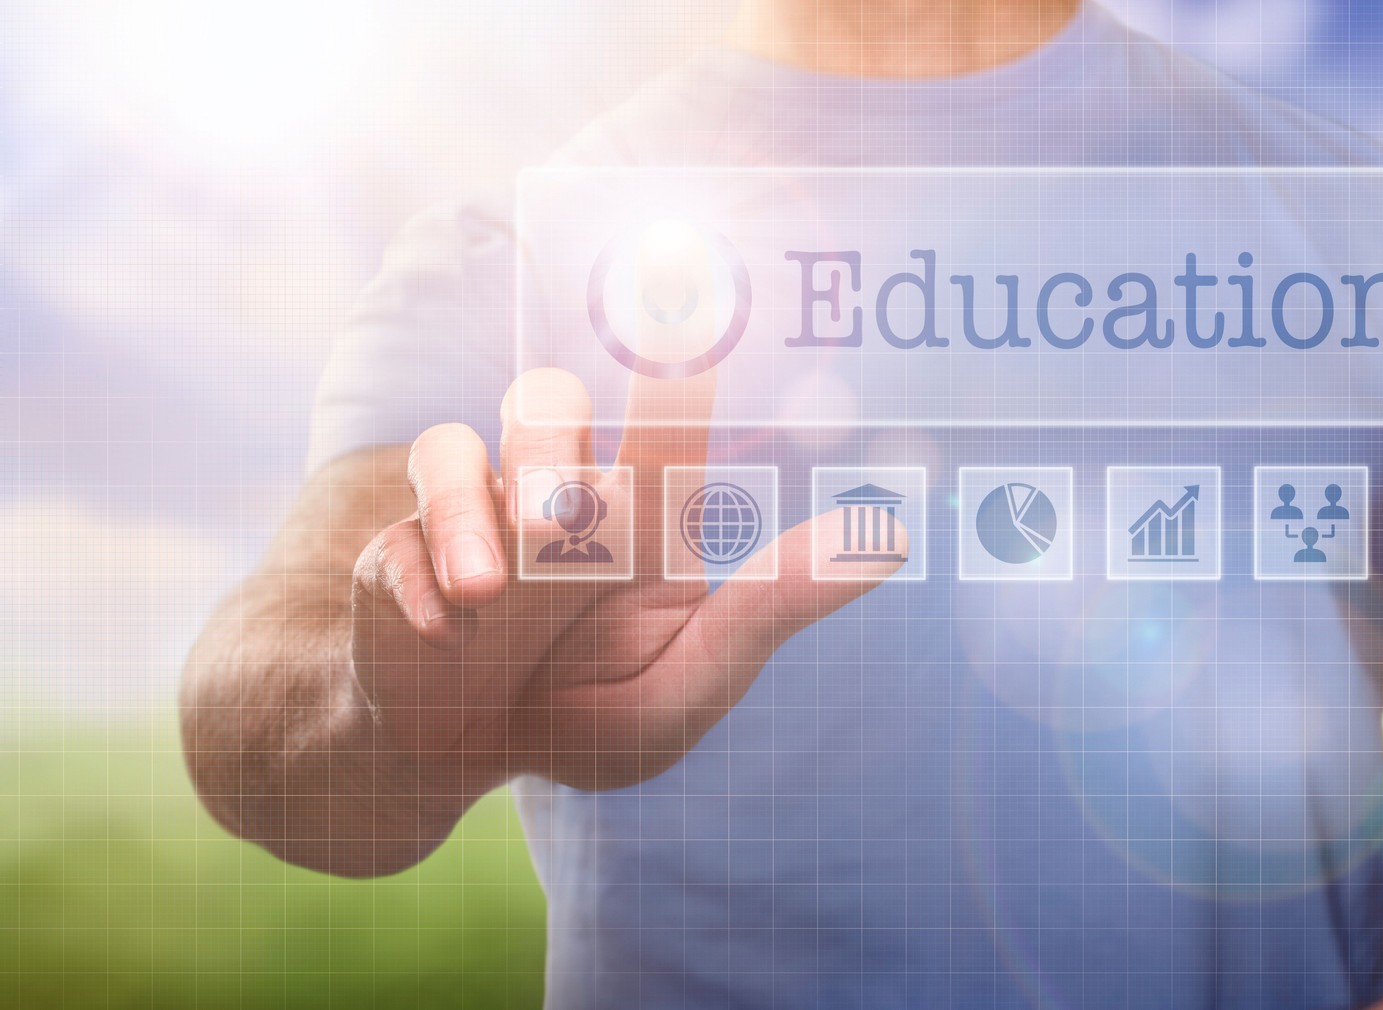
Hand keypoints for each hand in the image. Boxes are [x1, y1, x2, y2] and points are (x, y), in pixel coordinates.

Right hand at [350, 365, 902, 791]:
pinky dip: (415, 580)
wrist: (450, 760)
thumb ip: (771, 611)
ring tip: (490, 592)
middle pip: (546, 398)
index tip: (684, 258)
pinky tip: (440, 631)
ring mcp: (469, 523)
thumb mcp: (689, 686)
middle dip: (548, 432)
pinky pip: (394, 539)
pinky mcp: (394, 562)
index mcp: (638, 519)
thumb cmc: (585, 713)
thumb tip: (888, 536)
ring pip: (457, 447)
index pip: (664, 411)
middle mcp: (554, 498)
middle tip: (556, 516)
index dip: (674, 339)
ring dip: (474, 511)